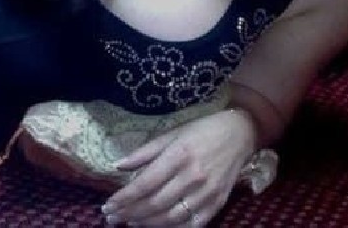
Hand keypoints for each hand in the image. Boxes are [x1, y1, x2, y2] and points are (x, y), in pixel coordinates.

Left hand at [100, 108, 256, 226]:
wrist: (239, 134)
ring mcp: (206, 193)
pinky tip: (157, 227)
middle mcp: (192, 176)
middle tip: (112, 218)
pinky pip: (191, 224)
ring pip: (171, 217)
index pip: (145, 183)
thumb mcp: (172, 133)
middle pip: (155, 203)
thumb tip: (118, 165)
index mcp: (179, 154)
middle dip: (130, 213)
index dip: (124, 197)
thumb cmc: (202, 130)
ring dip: (147, 224)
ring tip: (130, 223)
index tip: (108, 205)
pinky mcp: (217, 204)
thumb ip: (145, 151)